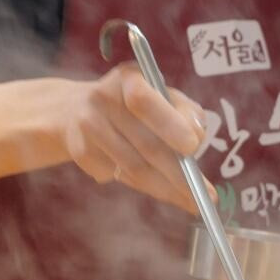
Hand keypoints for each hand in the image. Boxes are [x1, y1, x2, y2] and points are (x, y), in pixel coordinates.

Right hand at [61, 63, 209, 213]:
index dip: (168, 124)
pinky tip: (152, 183)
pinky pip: (117, 177)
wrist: (75, 109)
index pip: (144, 101)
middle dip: (179, 174)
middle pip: (144, 145)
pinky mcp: (80, 152)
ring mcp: (87, 126)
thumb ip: (185, 112)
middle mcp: (102, 99)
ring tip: (191, 202)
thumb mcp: (161, 96)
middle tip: (205, 194)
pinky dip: (140, 184)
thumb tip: (196, 138)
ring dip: (165, 189)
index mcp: (128, 78)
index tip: (192, 147)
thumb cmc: (133, 104)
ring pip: (133, 169)